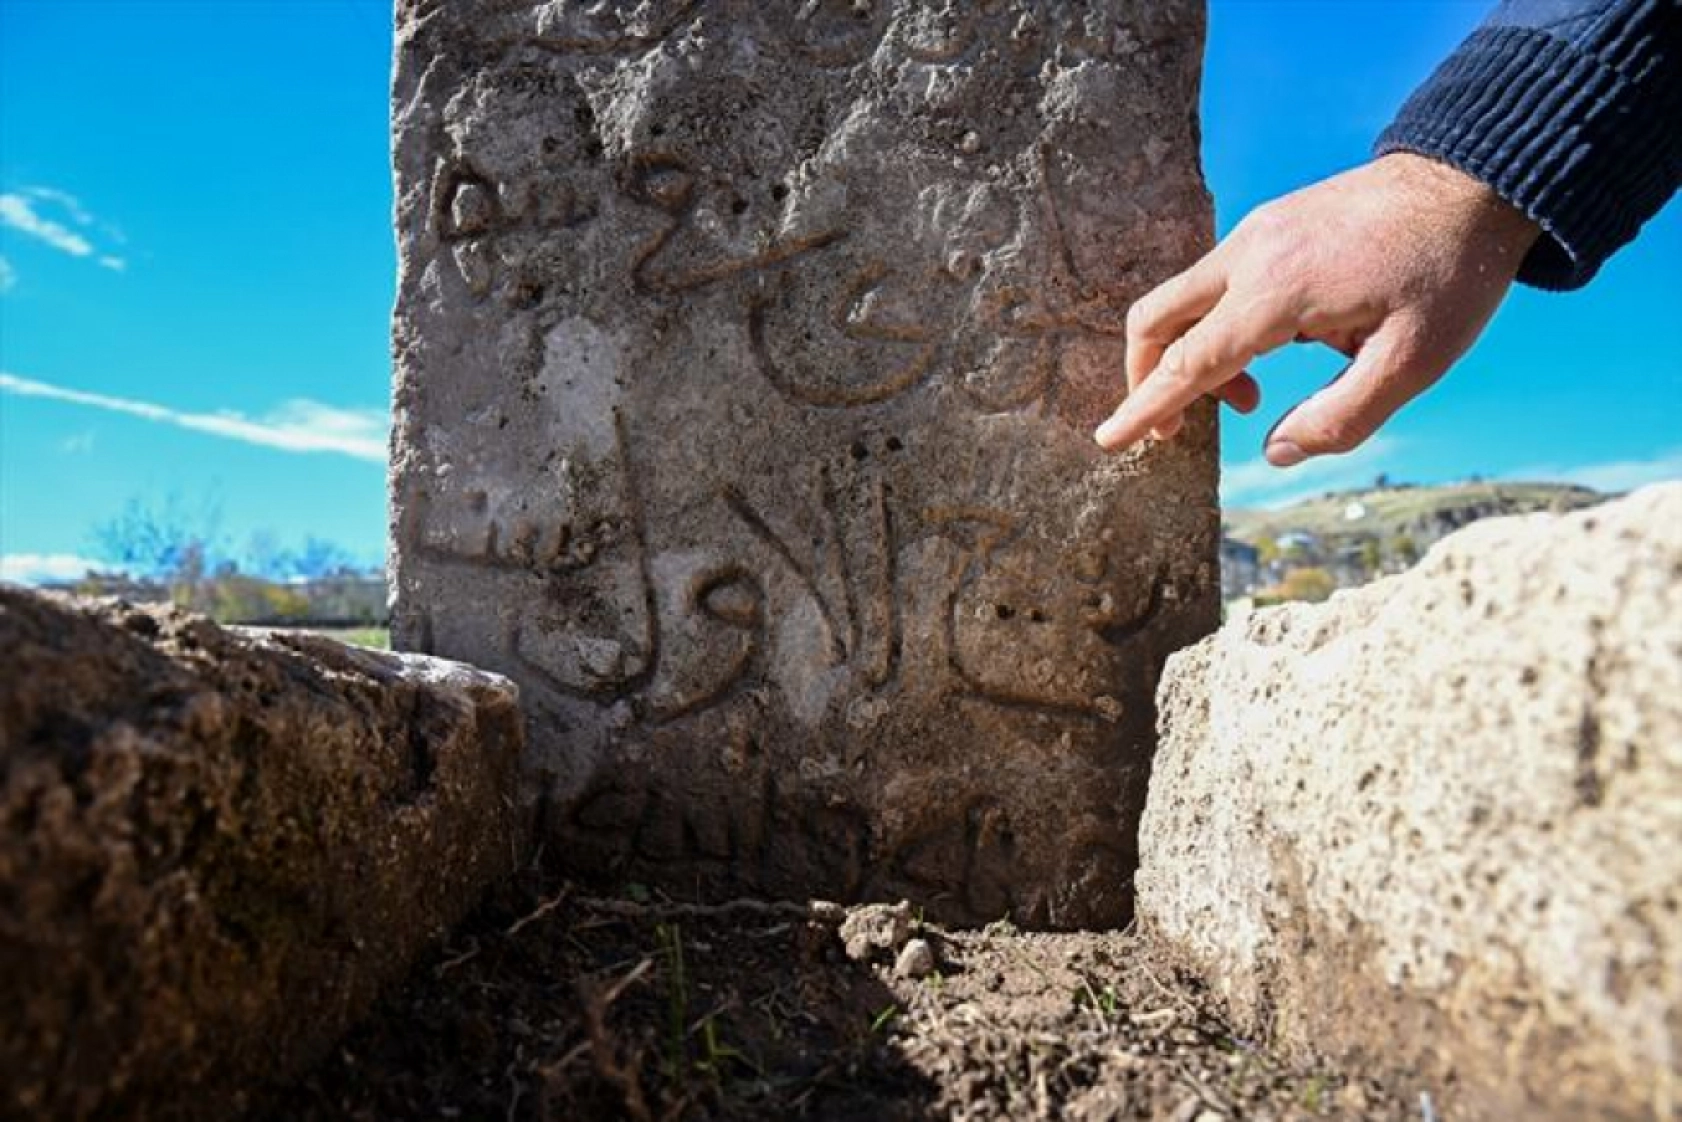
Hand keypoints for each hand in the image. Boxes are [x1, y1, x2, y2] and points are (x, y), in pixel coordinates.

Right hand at [1094, 153, 1540, 465]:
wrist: (1477, 177)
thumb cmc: (1451, 273)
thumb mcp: (1414, 362)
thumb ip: (1341, 417)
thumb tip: (1276, 450)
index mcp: (1277, 293)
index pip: (1188, 362)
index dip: (1146, 408)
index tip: (1108, 440)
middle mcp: (1251, 254)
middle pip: (1156, 319)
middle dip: (1148, 378)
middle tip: (1177, 425)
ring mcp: (1257, 232)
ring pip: (1184, 300)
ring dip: (1195, 355)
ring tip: (1251, 396)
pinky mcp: (1272, 224)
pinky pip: (1216, 281)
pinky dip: (1220, 325)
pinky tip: (1279, 347)